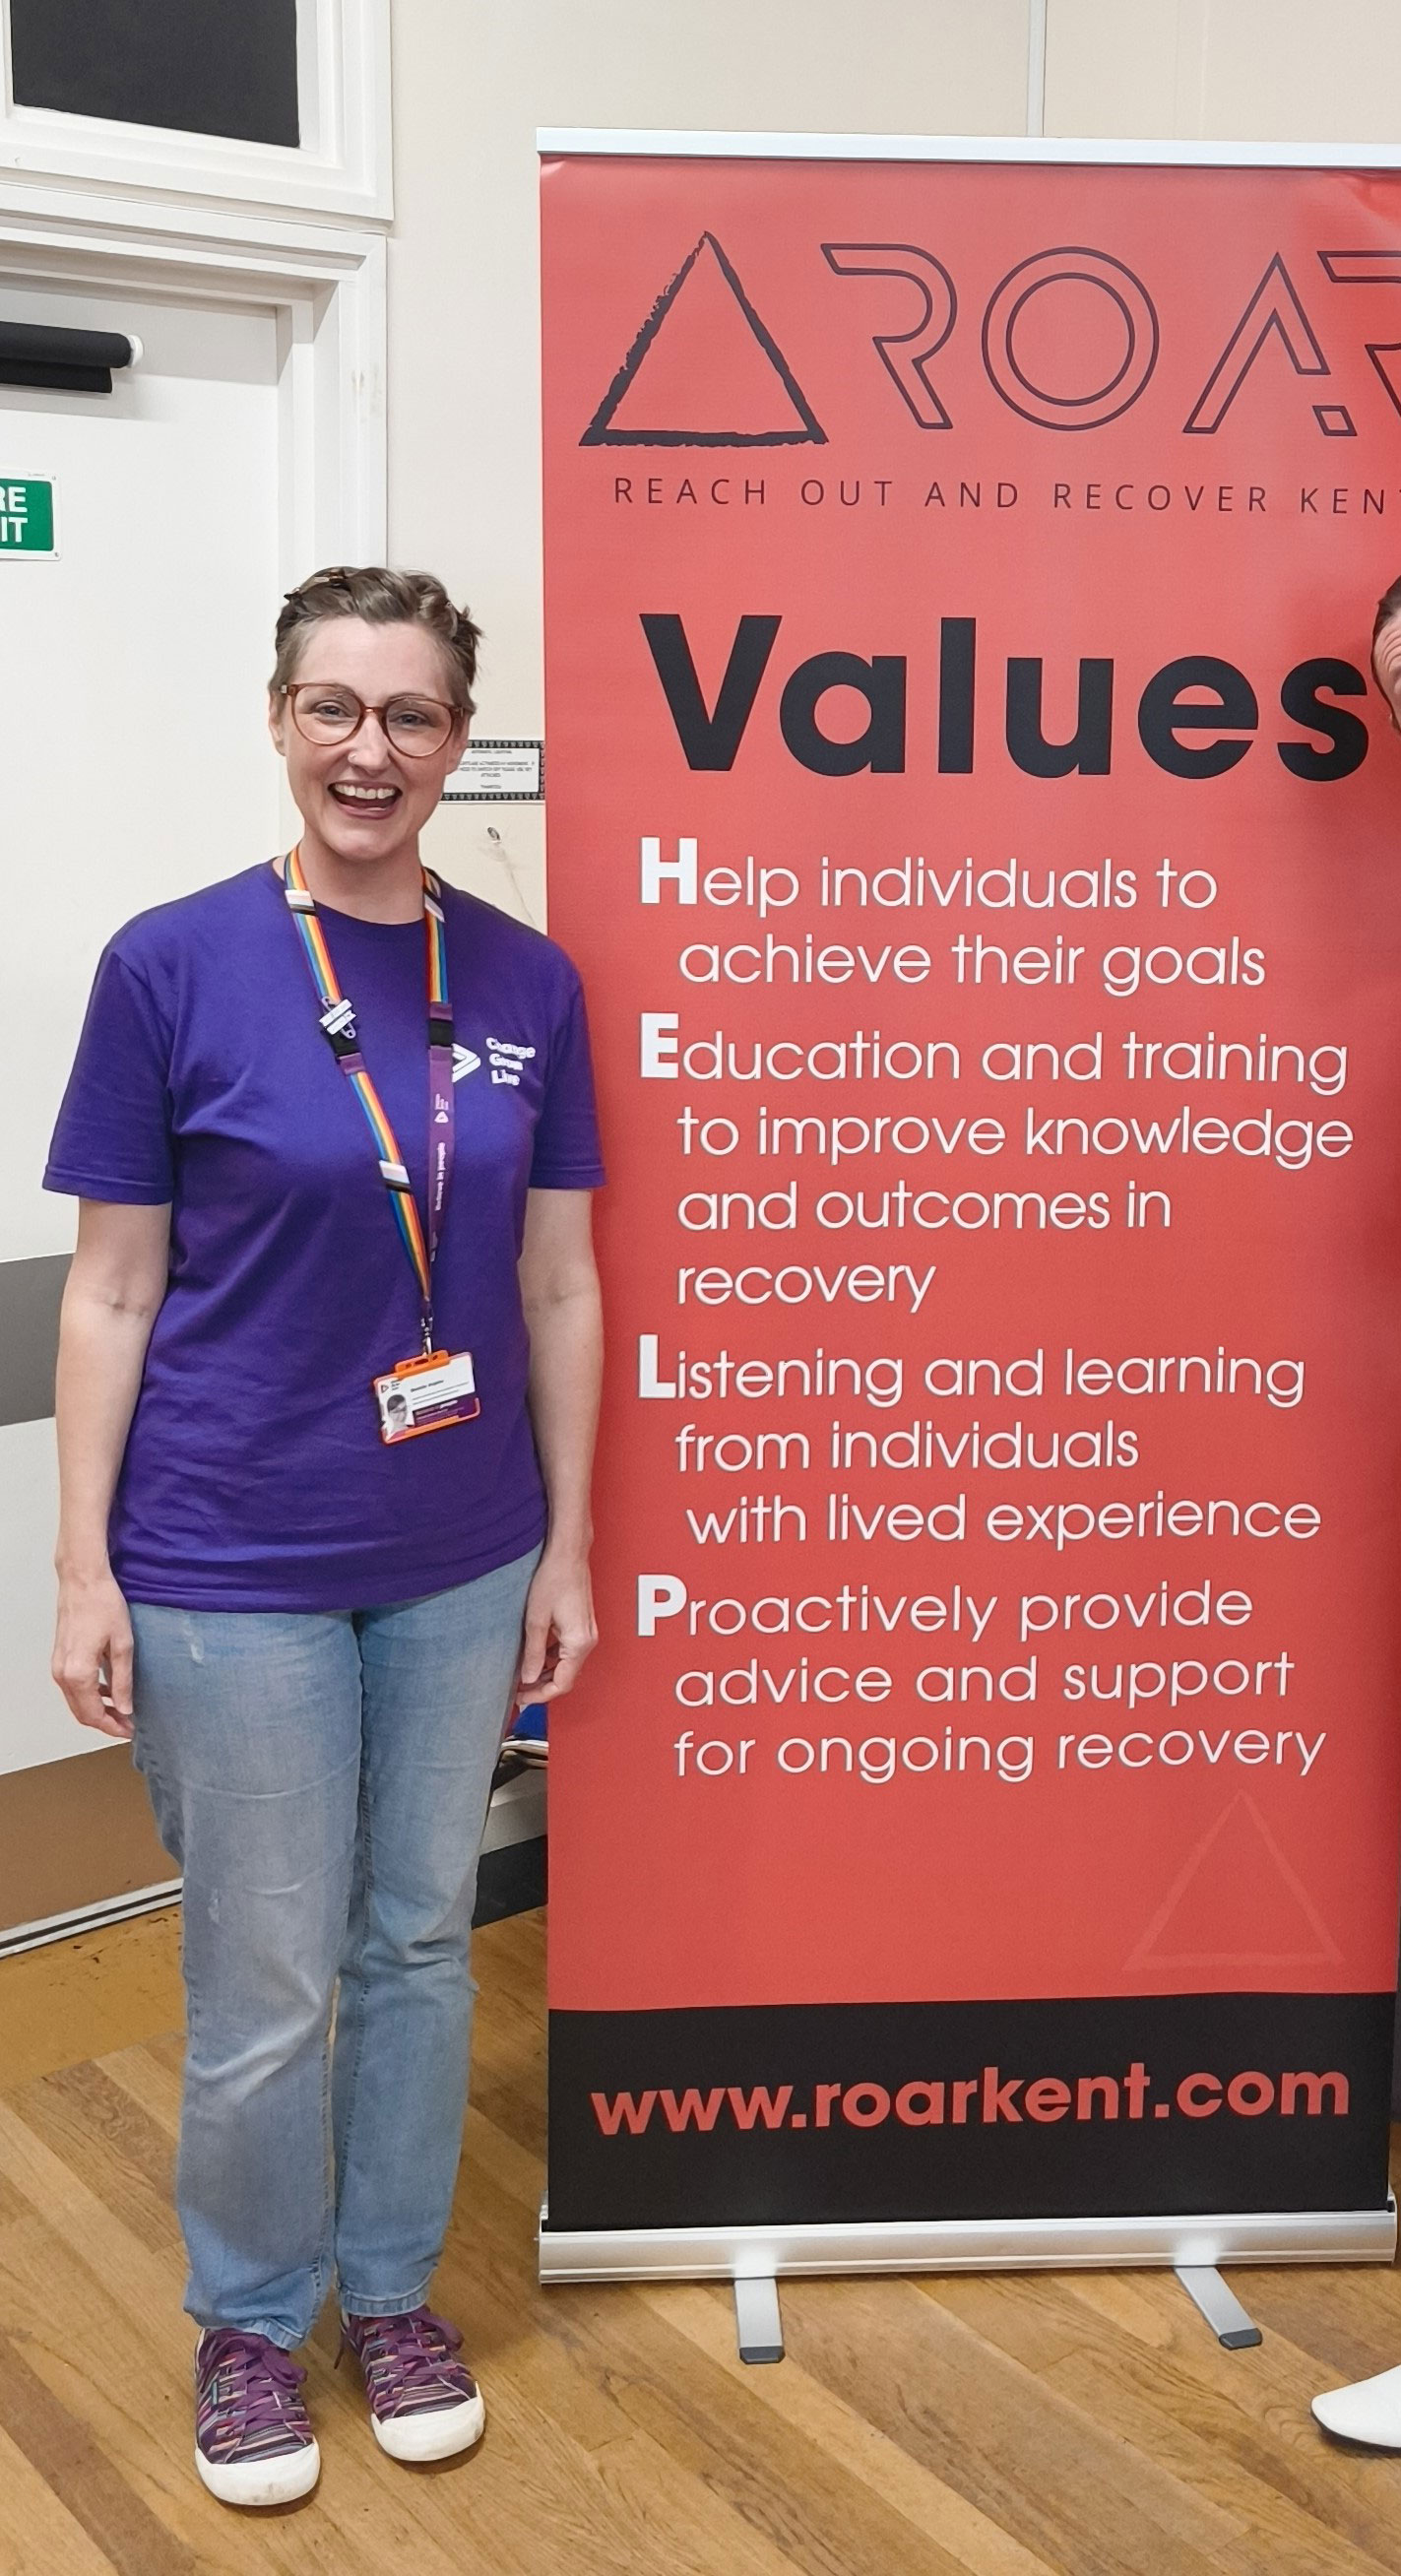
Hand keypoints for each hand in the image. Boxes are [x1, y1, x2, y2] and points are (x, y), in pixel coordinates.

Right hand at [52, 1568, 135, 1739]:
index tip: (130, 1730)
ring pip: (76, 1702)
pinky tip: (108, 1691)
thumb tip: (124, 1709)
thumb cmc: (104, 1605)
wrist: (83, 1580)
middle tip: (128, 1725)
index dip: (113, 1727)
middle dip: (105, 1722)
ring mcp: (58, 1666)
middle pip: (81, 1713)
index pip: (93, 1715)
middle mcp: (63, 1674)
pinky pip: (72, 1687)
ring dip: (97, 1710)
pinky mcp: (59, 1658)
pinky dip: (89, 1695)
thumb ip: (122, 1681)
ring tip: (122, 1710)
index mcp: (78, 1674)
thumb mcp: (122, 1645)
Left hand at [517, 1548, 596, 1705]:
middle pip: (565, 1677)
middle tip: (517, 1692)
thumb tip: (527, 1678)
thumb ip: (532, 1653)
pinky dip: (549, 1659)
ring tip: (521, 1676)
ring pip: (565, 1665)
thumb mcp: (536, 1619)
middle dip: (541, 1687)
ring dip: (544, 1673)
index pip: (561, 1684)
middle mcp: (587, 1641)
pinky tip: (532, 1657)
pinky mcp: (581, 1626)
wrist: (568, 1553)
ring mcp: (585, 1634)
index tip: (521, 1699)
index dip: (540, 1695)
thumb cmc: (554, 1579)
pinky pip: (566, 1651)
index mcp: (579, 1643)